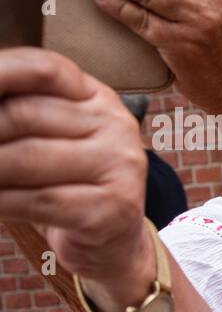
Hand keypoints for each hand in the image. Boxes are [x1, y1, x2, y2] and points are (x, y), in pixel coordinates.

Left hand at [0, 48, 153, 311]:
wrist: (114, 241)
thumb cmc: (69, 185)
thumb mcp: (49, 137)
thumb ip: (18, 112)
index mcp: (97, 98)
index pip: (43, 69)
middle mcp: (116, 125)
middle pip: (21, 115)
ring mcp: (120, 166)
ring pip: (24, 158)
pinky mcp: (113, 208)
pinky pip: (39, 201)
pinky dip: (2, 202)